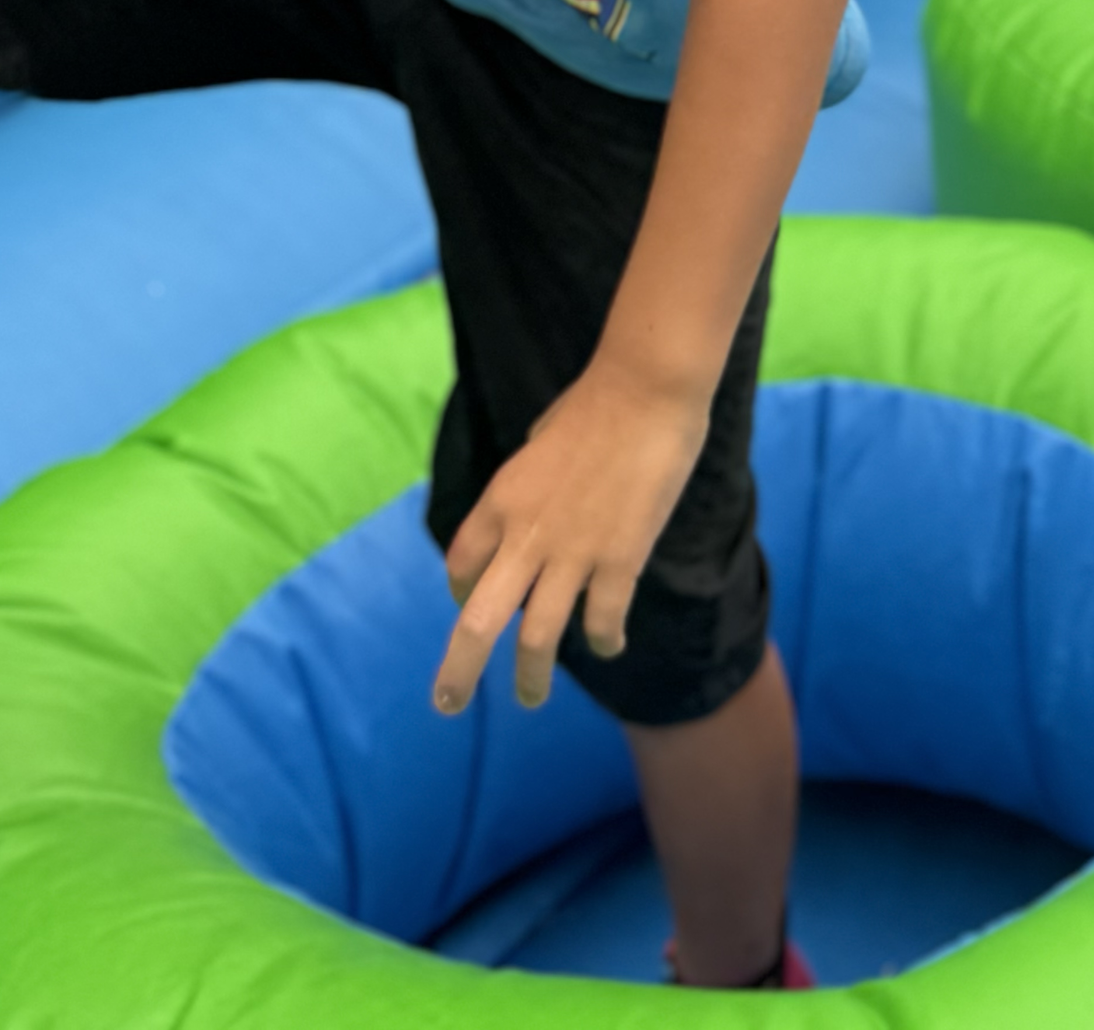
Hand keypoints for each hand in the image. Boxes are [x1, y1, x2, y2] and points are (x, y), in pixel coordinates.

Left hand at [434, 359, 708, 712]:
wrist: (646, 388)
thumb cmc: (596, 402)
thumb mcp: (540, 442)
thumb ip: (530, 483)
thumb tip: (535, 508)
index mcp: (500, 501)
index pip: (460, 567)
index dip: (460, 594)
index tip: (468, 607)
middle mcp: (525, 536)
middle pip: (478, 621)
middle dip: (459, 670)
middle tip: (447, 703)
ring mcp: (573, 553)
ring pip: (536, 639)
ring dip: (529, 677)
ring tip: (528, 698)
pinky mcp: (620, 560)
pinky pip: (602, 621)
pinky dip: (602, 640)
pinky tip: (608, 646)